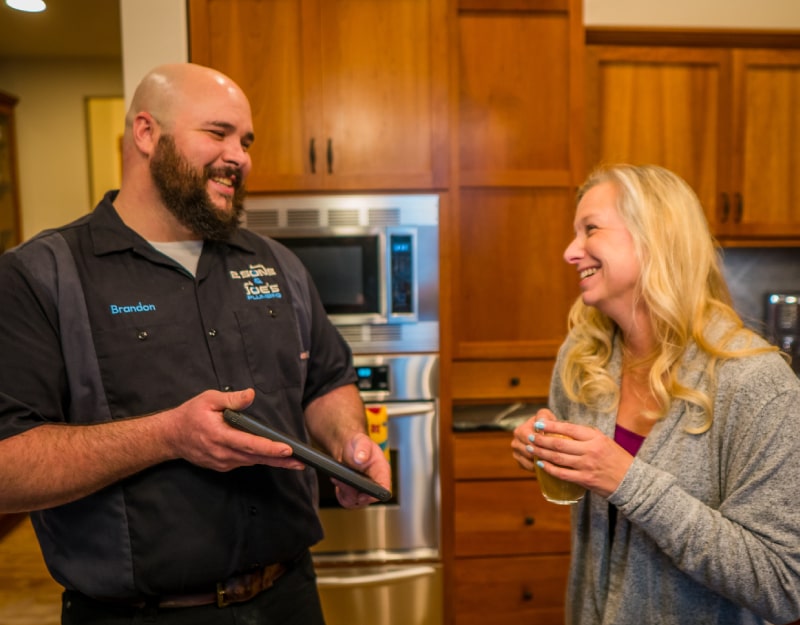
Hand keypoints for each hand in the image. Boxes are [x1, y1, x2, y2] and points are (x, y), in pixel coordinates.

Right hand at [162, 388, 305, 471]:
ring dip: (273, 462)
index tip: (287, 450)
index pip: (249, 444)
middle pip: (256, 457)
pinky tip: (274, 458)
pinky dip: (259, 460)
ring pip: (252, 462)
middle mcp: (222, 453)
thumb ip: (231, 399)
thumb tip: (251, 395)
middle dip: (280, 460)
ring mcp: (222, 462)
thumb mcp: (208, 399)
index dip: (269, 448)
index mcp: (220, 436)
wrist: (170, 436)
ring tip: (294, 462)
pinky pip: (245, 462)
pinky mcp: (223, 465)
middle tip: (301, 461)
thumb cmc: (190, 415)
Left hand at [330, 433, 391, 508]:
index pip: (384, 489)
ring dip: (344, 493)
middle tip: (342, 481)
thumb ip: (363, 448)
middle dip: (352, 493)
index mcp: (382, 470)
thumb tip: (361, 458)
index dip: (374, 496)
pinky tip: (337, 481)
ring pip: (355, 502)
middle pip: (367, 499)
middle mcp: (375, 483)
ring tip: (338, 478)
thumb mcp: (361, 441)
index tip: (361, 495)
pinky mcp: (355, 493)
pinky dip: (340, 493)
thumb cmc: (358, 444)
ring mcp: (365, 490)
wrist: (348, 448)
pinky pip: (347, 501)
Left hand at [512, 410, 633, 497]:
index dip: (551, 426)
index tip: (539, 424)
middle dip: (541, 440)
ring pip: (558, 458)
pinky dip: (549, 469)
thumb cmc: (616, 458)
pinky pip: (562, 474)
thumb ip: (585, 435)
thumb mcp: (604, 440)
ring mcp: (587, 466)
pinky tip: (540, 465)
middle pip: (559, 444)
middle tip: (530, 437)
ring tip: (531, 448)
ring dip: (541, 453)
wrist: (631, 480)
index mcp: (595, 437)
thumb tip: (563, 428)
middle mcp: (590, 450)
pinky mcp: (585, 480)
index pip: (568, 429)